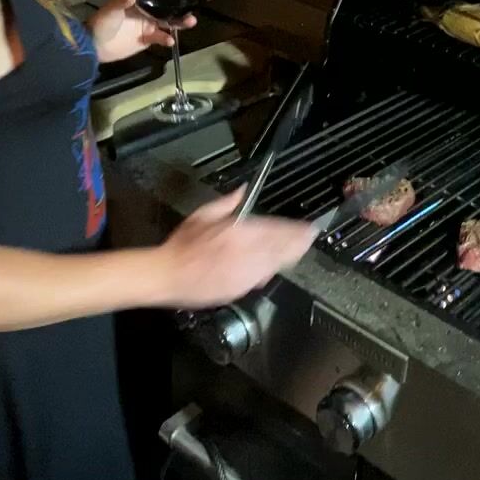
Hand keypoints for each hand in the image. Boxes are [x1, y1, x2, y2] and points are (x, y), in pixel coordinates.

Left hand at [88, 0, 214, 64]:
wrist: (93, 48)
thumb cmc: (101, 23)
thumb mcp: (110, 10)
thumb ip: (121, 1)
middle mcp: (148, 6)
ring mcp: (149, 22)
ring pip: (172, 18)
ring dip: (183, 19)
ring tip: (192, 21)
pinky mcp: (148, 38)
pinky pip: (162, 37)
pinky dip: (166, 39)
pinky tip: (169, 41)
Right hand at [155, 187, 315, 308]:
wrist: (168, 275)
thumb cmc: (182, 245)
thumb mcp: (203, 215)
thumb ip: (227, 203)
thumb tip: (242, 190)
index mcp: (238, 233)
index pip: (276, 229)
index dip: (295, 229)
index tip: (308, 227)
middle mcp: (246, 254)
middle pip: (282, 248)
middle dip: (299, 243)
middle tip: (311, 238)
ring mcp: (245, 274)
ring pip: (276, 264)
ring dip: (290, 256)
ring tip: (300, 250)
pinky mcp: (239, 289)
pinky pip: (262, 278)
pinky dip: (271, 270)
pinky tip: (275, 267)